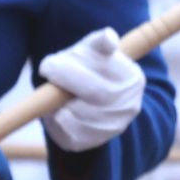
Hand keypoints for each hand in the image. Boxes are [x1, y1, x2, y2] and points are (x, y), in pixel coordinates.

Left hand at [40, 28, 146, 151]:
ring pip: (78, 115)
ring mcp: (113, 127)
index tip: (50, 62)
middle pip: (95, 93)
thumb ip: (100, 43)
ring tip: (54, 91)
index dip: (74, 68)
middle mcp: (129, 106)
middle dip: (65, 79)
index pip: (104, 70)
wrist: (95, 103)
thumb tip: (108, 37)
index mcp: (133, 79)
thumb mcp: (97, 52)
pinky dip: (55, 121)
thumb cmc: (92, 70)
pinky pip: (68, 134)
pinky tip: (57, 109)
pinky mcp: (92, 142)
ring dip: (58, 101)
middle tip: (46, 68)